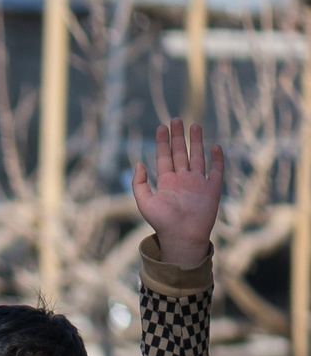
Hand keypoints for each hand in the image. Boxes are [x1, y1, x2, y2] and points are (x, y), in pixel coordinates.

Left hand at [133, 119, 222, 269]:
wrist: (182, 236)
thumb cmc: (162, 222)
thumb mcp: (145, 202)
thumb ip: (139, 183)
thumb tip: (138, 163)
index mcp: (166, 182)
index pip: (164, 157)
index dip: (163, 142)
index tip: (161, 127)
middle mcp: (182, 179)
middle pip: (180, 153)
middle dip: (178, 137)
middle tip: (176, 120)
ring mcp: (198, 182)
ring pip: (198, 157)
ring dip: (197, 142)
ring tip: (195, 125)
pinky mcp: (212, 188)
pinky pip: (216, 170)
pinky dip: (217, 159)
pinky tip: (215, 146)